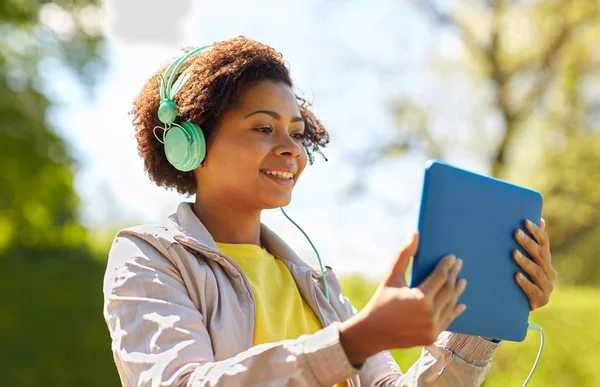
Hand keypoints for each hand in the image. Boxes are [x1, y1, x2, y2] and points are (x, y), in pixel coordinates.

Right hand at [339, 232, 466, 364]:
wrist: (373, 332)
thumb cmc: (381, 301)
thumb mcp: (391, 277)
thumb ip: (404, 256)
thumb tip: (415, 234)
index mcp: (420, 297)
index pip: (440, 277)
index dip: (447, 266)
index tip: (452, 257)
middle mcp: (429, 314)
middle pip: (448, 290)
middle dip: (453, 275)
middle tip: (458, 265)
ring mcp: (432, 327)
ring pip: (450, 305)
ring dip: (457, 292)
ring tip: (461, 281)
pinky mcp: (432, 336)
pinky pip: (447, 320)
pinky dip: (454, 311)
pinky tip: (460, 303)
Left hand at [513, 218, 556, 310]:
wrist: (519, 304)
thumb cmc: (521, 277)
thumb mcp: (526, 260)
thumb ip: (533, 243)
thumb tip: (540, 219)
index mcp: (547, 261)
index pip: (544, 243)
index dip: (536, 232)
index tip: (524, 221)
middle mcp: (550, 272)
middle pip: (540, 255)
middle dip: (528, 243)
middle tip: (515, 233)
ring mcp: (547, 287)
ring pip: (537, 272)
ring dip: (525, 261)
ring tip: (513, 253)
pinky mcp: (540, 300)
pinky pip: (533, 290)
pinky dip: (524, 282)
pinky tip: (516, 275)